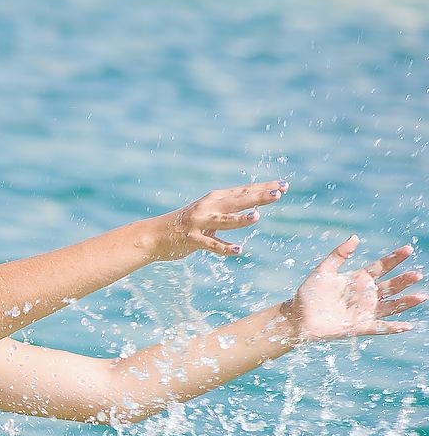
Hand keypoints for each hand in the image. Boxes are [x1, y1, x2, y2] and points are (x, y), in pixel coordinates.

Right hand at [152, 180, 286, 260]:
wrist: (153, 236)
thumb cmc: (182, 225)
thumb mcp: (206, 213)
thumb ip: (227, 211)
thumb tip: (252, 207)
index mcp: (213, 199)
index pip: (242, 191)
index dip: (262, 188)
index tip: (283, 185)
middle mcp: (207, 207)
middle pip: (237, 201)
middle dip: (258, 197)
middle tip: (279, 193)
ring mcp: (198, 224)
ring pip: (224, 220)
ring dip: (241, 219)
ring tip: (258, 216)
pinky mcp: (191, 240)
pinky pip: (211, 245)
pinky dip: (224, 248)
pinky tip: (239, 250)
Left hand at [284, 235, 426, 341]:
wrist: (298, 316)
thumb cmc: (309, 293)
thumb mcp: (324, 270)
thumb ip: (339, 254)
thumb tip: (355, 237)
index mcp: (358, 279)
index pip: (381, 267)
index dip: (394, 258)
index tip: (408, 249)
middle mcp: (365, 295)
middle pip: (390, 286)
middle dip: (404, 280)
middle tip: (417, 274)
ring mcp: (364, 311)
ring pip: (391, 306)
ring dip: (405, 302)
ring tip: (421, 296)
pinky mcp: (359, 326)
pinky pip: (380, 327)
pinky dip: (393, 327)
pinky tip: (407, 326)